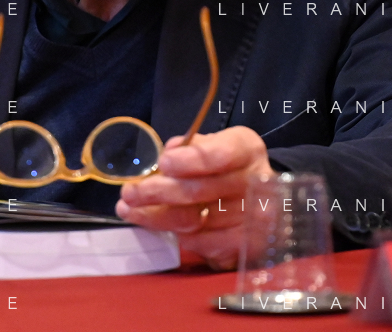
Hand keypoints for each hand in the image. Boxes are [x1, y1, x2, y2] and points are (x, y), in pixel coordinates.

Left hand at [115, 126, 273, 269]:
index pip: (220, 155)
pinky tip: (158, 224)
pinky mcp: (242, 247)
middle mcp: (254, 184)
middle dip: (156, 192)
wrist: (262, 197)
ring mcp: (250, 220)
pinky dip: (174, 233)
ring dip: (154, 217)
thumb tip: (170, 151)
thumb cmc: (229, 166)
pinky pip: (198, 243)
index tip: (163, 163)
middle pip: (198, 191)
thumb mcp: (216, 144)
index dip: (190, 161)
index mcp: (246, 151)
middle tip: (130, 192)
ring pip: (191, 221)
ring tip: (130, 209)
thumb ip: (192, 146)